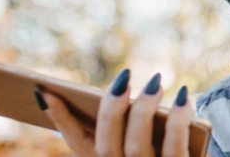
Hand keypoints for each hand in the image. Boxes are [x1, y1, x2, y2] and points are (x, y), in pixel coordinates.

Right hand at [34, 69, 195, 156]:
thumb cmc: (164, 148)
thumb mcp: (142, 140)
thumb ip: (129, 124)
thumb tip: (122, 88)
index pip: (77, 144)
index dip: (60, 119)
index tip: (45, 92)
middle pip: (106, 146)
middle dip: (112, 110)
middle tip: (124, 79)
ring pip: (136, 146)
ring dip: (144, 111)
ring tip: (155, 82)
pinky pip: (175, 150)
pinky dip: (178, 122)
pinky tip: (183, 98)